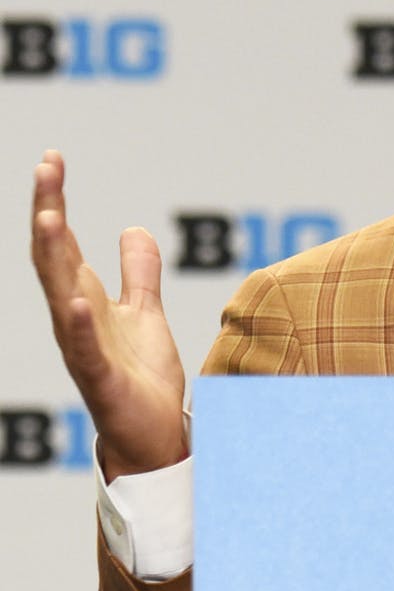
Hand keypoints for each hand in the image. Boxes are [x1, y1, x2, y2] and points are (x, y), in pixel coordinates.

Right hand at [31, 150, 186, 479]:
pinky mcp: (100, 378)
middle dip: (48, 212)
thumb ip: (138, 273)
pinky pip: (84, 348)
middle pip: (54, 258)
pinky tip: (75, 300)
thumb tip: (132, 229)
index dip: (55, 200)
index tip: (52, 158)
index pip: (64, 242)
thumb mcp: (146, 312)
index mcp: (86, 299)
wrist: (152, 432)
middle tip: (44, 169)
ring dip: (54, 257)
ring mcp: (83, 347)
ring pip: (60, 295)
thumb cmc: (141, 376)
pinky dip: (78, 324)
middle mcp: (76, 319)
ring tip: (51, 217)